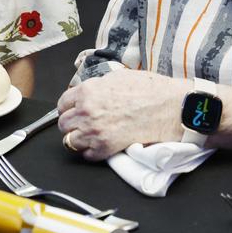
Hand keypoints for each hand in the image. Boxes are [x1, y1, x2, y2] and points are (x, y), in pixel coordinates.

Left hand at [56, 70, 188, 159]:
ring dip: (79, 140)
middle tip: (83, 125)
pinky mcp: (106, 147)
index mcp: (88, 91)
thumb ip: (97, 87)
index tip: (73, 111)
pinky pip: (86, 155)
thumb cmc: (149, 90)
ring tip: (91, 136)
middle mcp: (87, 111)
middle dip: (72, 124)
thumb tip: (88, 93)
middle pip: (64, 124)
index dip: (69, 108)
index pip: (62, 104)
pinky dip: (92, 152)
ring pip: (70, 141)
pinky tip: (101, 144)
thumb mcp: (117, 77)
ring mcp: (94, 131)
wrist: (169, 106)